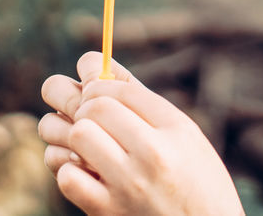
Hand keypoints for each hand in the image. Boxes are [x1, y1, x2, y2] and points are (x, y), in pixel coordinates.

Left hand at [38, 51, 244, 215]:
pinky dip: (67, 168)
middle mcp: (151, 155)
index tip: (92, 85)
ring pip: (76, 135)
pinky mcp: (107, 213)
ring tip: (78, 137)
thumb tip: (92, 63)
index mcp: (174, 129)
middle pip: (94, 106)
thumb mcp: (184, 134)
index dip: (97, 79)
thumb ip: (140, 99)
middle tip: (83, 109)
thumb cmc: (196, 179)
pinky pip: (66, 176)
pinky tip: (82, 168)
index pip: (119, 88)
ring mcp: (128, 186)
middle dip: (80, 102)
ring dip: (68, 132)